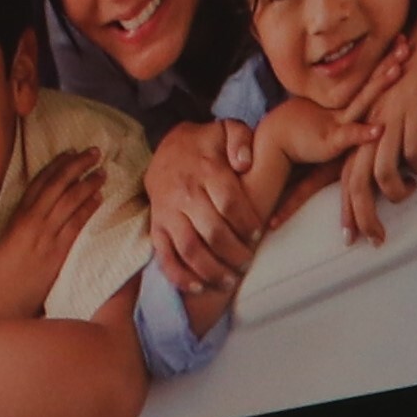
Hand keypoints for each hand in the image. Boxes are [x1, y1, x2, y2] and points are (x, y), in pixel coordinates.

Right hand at [0, 146, 111, 315]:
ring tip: (102, 172)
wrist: (6, 298)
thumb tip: (42, 209)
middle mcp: (30, 221)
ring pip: (68, 201)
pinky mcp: (57, 251)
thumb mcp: (9, 239)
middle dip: (76, 166)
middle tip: (94, 153)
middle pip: (56, 185)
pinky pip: (75, 224)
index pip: (39, 182)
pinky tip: (99, 198)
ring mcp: (44, 235)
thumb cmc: (6, 272)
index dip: (57, 165)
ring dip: (87, 183)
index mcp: (17, 215)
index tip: (71, 152)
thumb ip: (24, 222)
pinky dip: (87, 208)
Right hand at [144, 118, 268, 306]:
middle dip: (235, 252)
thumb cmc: (205, 144)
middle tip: (248, 260)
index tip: (259, 234)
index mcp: (205, 170)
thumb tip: (244, 163)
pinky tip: (198, 287)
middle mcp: (184, 193)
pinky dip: (179, 275)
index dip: (248, 223)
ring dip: (211, 269)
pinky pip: (164, 254)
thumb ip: (241, 138)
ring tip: (230, 280)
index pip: (230, 203)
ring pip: (189, 247)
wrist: (167, 147)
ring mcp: (167, 211)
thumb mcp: (226, 128)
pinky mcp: (156, 225)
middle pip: (212, 231)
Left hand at [330, 51, 416, 246]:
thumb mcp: (388, 116)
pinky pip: (412, 148)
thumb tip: (390, 176)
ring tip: (408, 193)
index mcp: (358, 128)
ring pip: (381, 169)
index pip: (338, 173)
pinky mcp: (410, 108)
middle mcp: (367, 124)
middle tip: (370, 239)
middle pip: (354, 179)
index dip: (332, 204)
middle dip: (361, 214)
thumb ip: (383, 144)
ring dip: (396, 191)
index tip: (334, 233)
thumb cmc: (407, 80)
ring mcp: (387, 117)